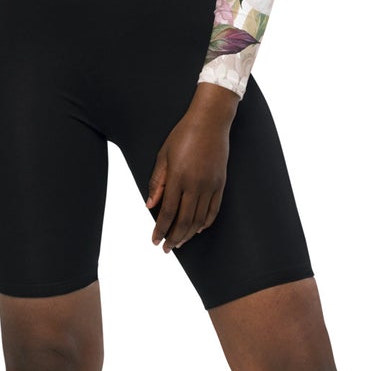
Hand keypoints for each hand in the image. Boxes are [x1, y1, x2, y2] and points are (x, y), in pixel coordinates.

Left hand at [145, 85, 238, 251]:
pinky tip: (198, 229)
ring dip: (189, 234)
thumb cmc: (183, 135)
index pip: (167, 212)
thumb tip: (150, 205)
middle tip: (167, 248)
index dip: (160, 229)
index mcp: (177, 177)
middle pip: (184, 220)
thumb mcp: (163, 155)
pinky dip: (206, 222)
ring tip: (180, 242)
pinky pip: (214, 209)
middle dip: (174, 237)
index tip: (155, 240)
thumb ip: (157, 182)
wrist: (210, 121)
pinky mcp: (221, 183)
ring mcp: (210, 184)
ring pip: (199, 218)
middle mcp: (195, 184)